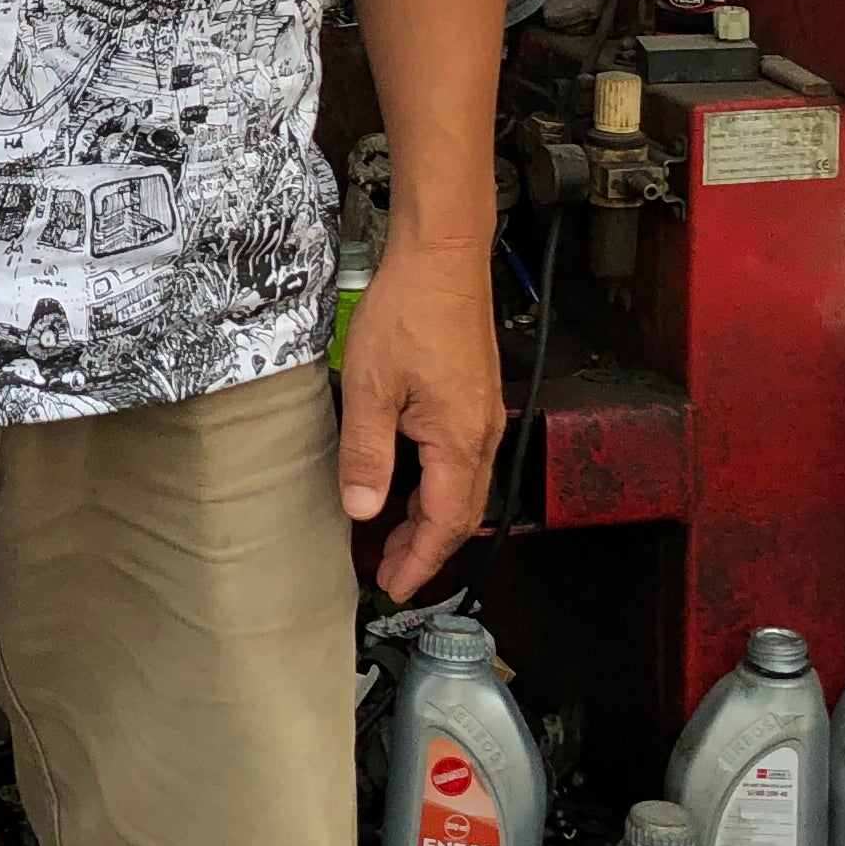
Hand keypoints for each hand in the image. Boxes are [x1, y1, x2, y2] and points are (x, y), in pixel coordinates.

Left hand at [338, 234, 505, 604]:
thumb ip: (367, 453)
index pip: (442, 524)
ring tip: (393, 537)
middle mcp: (482, 435)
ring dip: (430, 519)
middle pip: (460, 514)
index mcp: (459, 442)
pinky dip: (437, 487)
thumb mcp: (370, 386)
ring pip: (463, 488)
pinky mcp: (475, 398)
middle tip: (390, 573)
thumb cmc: (408, 312)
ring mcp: (482, 416)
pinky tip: (409, 483)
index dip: (418, 561)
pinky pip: (462, 461)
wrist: (443, 257)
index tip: (394, 588)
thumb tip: (362, 510)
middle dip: (425, 549)